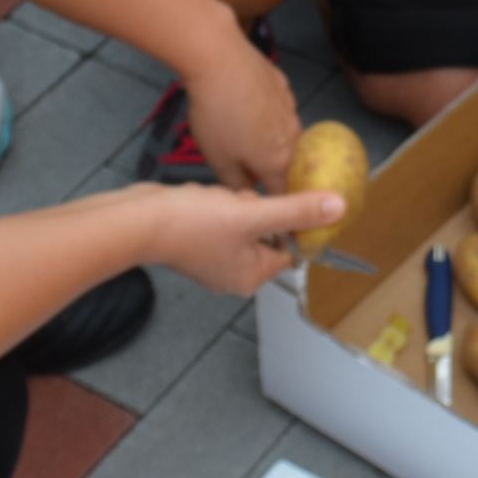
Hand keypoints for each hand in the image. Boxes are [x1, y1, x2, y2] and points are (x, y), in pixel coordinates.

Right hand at [140, 181, 347, 294]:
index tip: (281, 201)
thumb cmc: (192, 224)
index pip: (290, 249)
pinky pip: (221, 217)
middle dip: (255, 209)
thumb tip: (339, 208)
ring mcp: (212, 259)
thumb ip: (297, 210)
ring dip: (235, 203)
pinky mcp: (195, 242)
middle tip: (237, 205)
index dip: (289, 221)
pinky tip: (201, 200)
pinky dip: (216, 203)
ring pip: (244, 220)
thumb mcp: (253, 213)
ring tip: (215, 202)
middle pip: (267, 232)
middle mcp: (233, 274)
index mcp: (251, 277)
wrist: (138, 221)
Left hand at [181, 34, 298, 191]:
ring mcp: (290, 108)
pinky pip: (277, 108)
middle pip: (284, 162)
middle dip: (266, 168)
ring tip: (238, 130)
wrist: (220, 60)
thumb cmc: (216, 115)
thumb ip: (236, 184)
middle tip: (240, 163)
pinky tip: (242, 103)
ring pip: (282, 133)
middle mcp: (293, 136)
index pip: (281, 193)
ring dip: (267, 138)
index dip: (269, 201)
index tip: (259, 204)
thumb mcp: (217, 160)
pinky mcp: (283, 85)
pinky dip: (264, 111)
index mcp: (278, 161)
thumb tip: (247, 195)